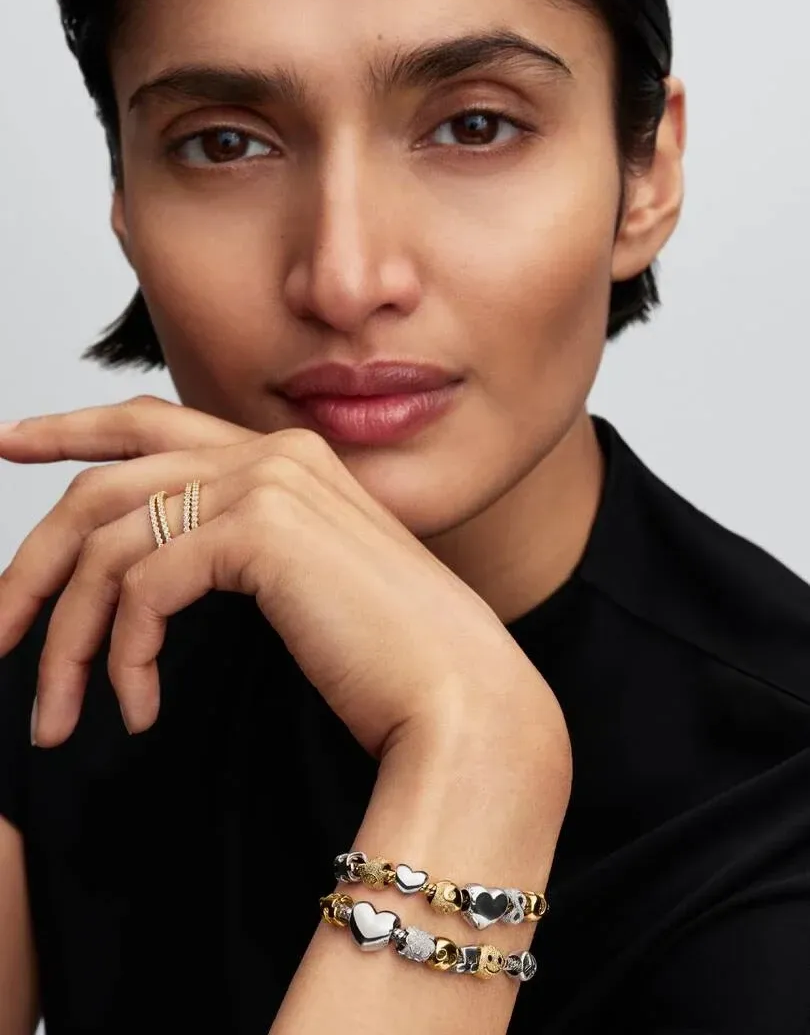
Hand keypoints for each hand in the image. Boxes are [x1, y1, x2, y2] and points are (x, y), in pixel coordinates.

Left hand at [0, 396, 561, 752]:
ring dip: (69, 639)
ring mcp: (271, 483)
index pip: (153, 423)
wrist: (464, 699)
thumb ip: (239, 554)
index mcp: (286, 458)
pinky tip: (138, 708)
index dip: (72, 428)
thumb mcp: (303, 590)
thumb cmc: (394, 661)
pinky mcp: (263, 530)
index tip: (11, 442)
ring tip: (59, 717)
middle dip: (33, 563)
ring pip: (111, 545)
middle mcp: (274, 453)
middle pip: (106, 487)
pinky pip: (144, 588)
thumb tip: (152, 573)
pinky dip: (122, 656)